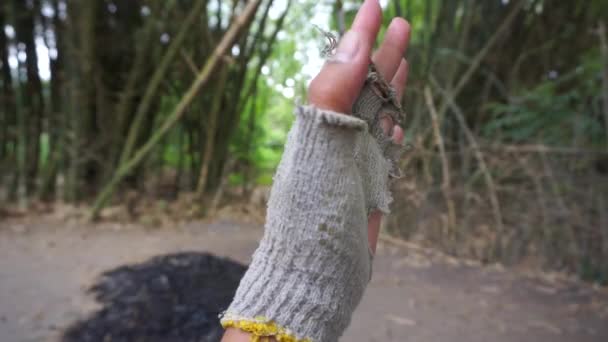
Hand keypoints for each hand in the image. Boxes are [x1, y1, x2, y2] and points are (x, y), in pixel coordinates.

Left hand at [308, 0, 410, 253]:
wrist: (315, 272)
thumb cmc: (312, 211)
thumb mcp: (322, 144)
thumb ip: (333, 92)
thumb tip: (353, 40)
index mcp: (323, 123)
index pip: (345, 68)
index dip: (360, 36)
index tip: (375, 5)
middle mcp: (339, 137)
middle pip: (366, 86)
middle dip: (382, 54)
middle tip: (402, 22)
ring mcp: (354, 161)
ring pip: (378, 113)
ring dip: (391, 84)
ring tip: (404, 57)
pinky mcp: (368, 186)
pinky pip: (384, 147)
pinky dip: (392, 126)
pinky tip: (398, 115)